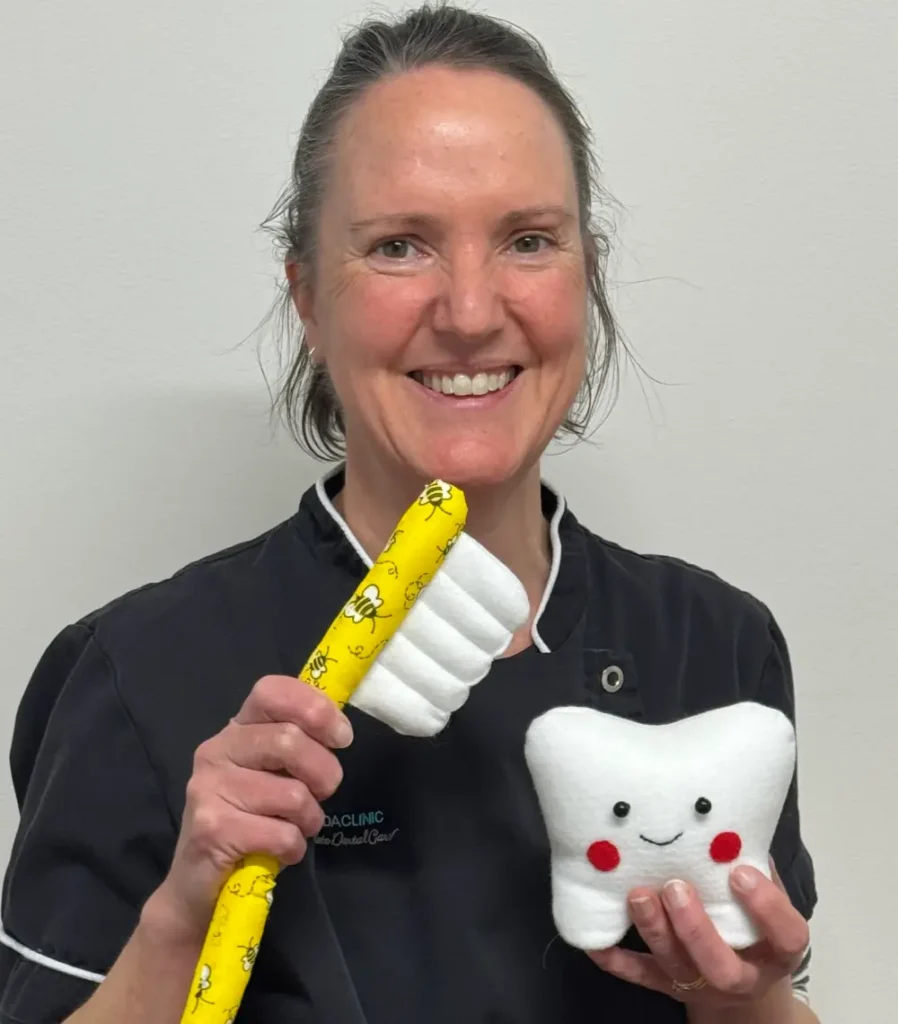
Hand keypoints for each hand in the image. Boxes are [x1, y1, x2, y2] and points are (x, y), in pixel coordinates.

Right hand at [150, 675, 351, 939]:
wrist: (196, 887)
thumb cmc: (247, 821)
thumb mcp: (270, 773)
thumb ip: (296, 745)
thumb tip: (340, 729)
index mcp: (236, 729)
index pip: (272, 691)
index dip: (314, 708)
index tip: (340, 737)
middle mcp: (216, 751)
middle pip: (289, 741)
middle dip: (325, 773)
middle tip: (322, 794)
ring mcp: (209, 790)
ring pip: (292, 794)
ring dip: (309, 819)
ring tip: (295, 828)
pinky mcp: (212, 830)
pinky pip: (282, 834)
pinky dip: (294, 848)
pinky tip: (280, 852)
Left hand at [588, 864, 807, 1007]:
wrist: (742, 986)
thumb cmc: (753, 923)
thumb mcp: (767, 899)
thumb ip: (758, 866)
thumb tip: (737, 819)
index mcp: (777, 950)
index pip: (786, 935)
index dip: (765, 907)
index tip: (740, 872)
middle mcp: (742, 976)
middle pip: (722, 967)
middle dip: (695, 928)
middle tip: (675, 887)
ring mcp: (701, 986)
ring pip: (676, 968)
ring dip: (654, 931)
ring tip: (637, 895)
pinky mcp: (666, 987)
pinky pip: (637, 976)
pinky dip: (614, 958)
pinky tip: (595, 938)